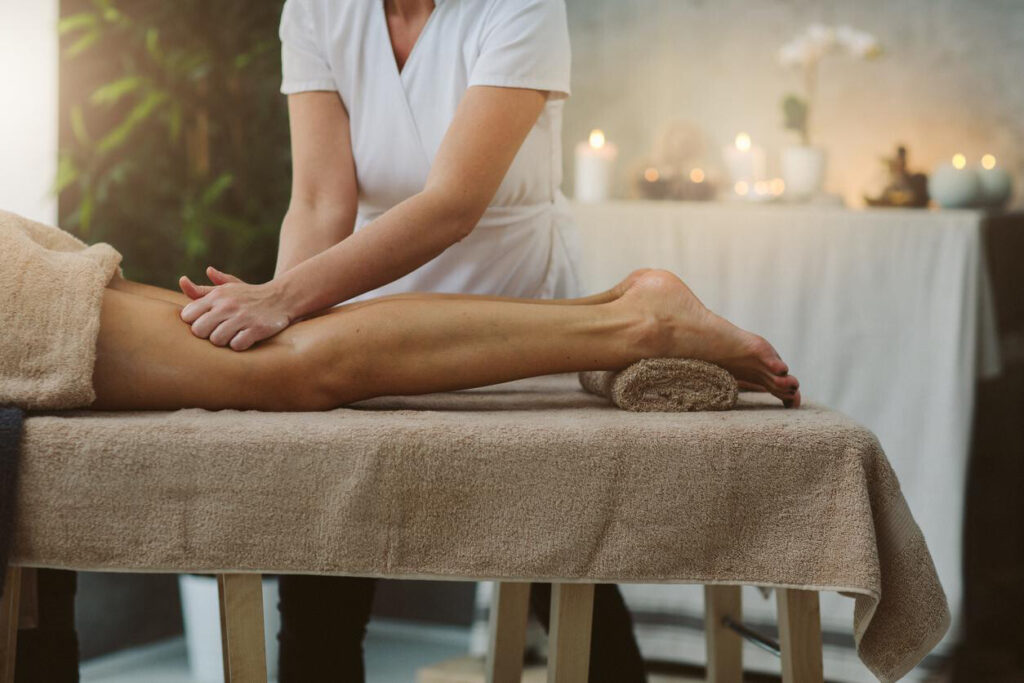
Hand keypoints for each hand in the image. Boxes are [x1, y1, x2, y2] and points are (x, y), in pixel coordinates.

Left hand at [178, 267, 292, 350]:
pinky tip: (245, 339)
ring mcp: (242, 317)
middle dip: (206, 335)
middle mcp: (227, 305)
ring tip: (232, 336)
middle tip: (218, 333)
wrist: (282, 297)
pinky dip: (240, 345)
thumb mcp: (228, 288)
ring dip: (223, 342)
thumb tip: (183, 281)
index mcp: (217, 295)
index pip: (188, 315)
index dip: (194, 323)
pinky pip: (237, 345)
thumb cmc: (250, 295)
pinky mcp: (257, 328)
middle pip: (199, 330)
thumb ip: (205, 289)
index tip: (205, 324)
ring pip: (217, 340)